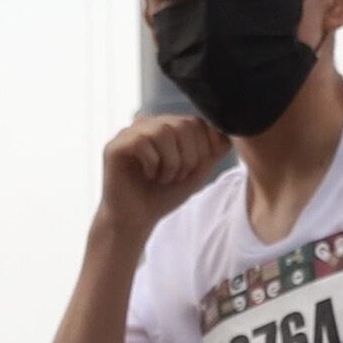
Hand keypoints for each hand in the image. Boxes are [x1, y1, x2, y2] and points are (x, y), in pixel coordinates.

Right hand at [98, 113, 227, 232]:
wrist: (136, 220)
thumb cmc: (165, 195)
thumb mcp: (197, 172)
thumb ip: (213, 151)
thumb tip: (227, 132)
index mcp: (167, 126)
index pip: (197, 122)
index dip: (203, 148)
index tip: (192, 171)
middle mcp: (148, 123)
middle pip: (182, 124)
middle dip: (188, 157)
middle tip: (177, 177)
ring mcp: (129, 133)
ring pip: (163, 130)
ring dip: (171, 162)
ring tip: (164, 178)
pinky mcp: (114, 146)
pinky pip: (142, 141)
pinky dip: (153, 163)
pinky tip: (148, 175)